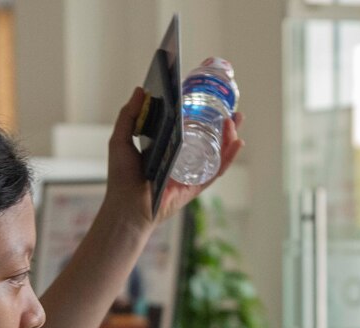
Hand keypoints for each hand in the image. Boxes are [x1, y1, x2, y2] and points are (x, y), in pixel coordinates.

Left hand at [103, 87, 245, 228]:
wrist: (126, 206)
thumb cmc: (121, 178)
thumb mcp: (121, 140)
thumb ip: (129, 116)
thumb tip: (141, 90)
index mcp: (164, 145)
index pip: (186, 124)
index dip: (199, 111)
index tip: (207, 95)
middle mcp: (180, 157)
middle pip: (206, 136)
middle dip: (220, 121)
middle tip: (230, 106)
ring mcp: (190, 171)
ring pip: (215, 151)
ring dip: (229, 135)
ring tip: (236, 119)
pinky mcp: (195, 185)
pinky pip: (216, 170)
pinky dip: (229, 158)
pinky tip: (238, 142)